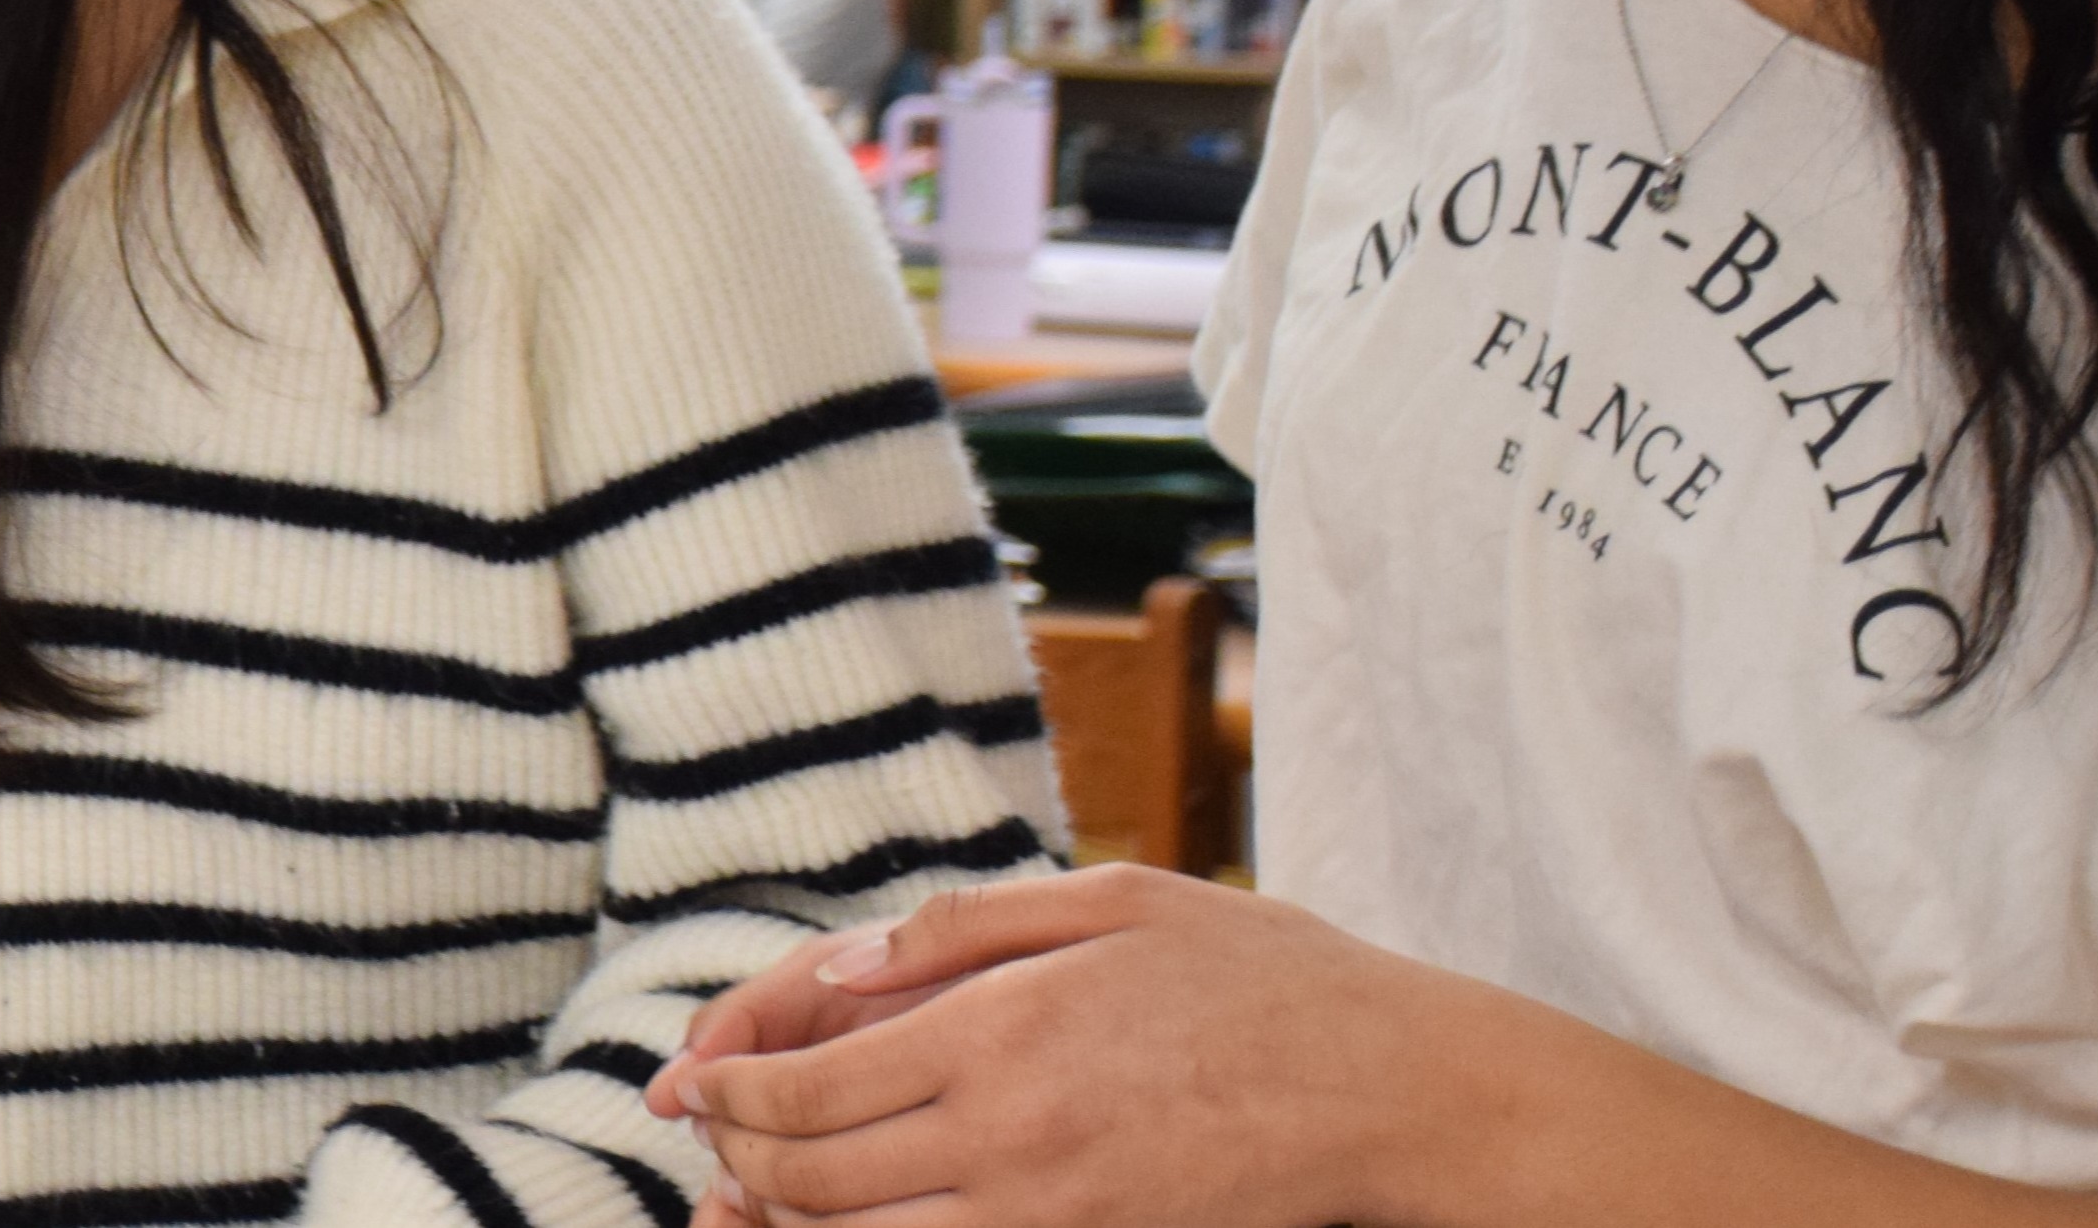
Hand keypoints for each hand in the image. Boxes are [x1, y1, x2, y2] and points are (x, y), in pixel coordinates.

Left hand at [648, 863, 1470, 1227]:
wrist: (1401, 1093)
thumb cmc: (1265, 979)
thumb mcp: (1117, 901)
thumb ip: (961, 928)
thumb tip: (839, 964)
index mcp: (1000, 1034)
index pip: (805, 1089)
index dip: (727, 1094)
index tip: (696, 1084)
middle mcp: (1010, 1139)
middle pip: (812, 1182)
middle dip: (737, 1163)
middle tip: (713, 1142)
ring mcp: (1053, 1217)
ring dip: (792, 1220)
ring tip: (762, 1188)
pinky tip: (862, 1222)